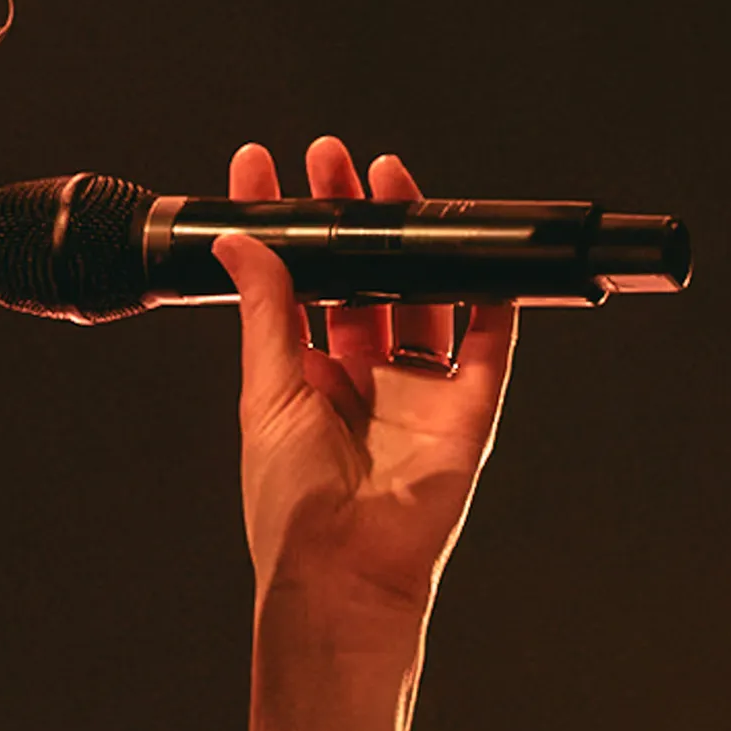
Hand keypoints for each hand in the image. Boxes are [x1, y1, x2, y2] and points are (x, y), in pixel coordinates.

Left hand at [215, 136, 518, 730]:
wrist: (341, 572)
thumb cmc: (291, 504)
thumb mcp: (267, 391)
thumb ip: (266, 310)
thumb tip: (237, 241)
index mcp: (311, 377)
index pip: (301, 283)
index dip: (287, 228)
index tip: (264, 171)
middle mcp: (368, 379)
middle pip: (367, 278)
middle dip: (352, 217)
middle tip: (331, 158)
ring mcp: (421, 393)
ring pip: (426, 294)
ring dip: (413, 237)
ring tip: (389, 176)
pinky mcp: (470, 411)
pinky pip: (490, 345)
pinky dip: (493, 298)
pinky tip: (482, 250)